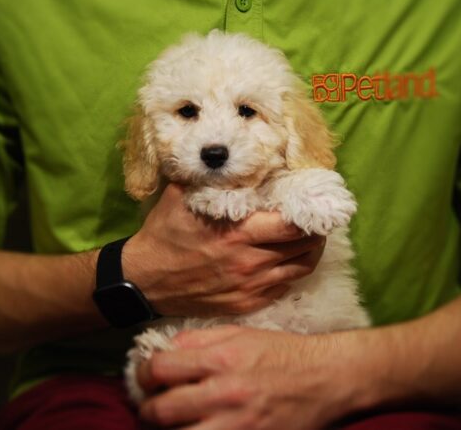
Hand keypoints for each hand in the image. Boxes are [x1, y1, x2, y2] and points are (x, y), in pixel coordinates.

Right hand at [123, 184, 324, 316]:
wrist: (143, 281)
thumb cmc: (163, 234)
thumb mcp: (179, 197)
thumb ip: (208, 178)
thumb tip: (228, 155)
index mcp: (237, 233)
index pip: (293, 225)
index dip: (312, 215)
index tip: (317, 205)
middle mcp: (248, 263)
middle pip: (303, 248)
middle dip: (316, 233)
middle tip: (316, 222)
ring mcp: (248, 288)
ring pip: (298, 270)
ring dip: (309, 253)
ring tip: (308, 241)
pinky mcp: (244, 305)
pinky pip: (281, 288)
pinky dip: (289, 273)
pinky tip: (285, 261)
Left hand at [136, 326, 369, 428]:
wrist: (326, 378)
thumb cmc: (282, 352)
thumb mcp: (240, 333)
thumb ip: (197, 341)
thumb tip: (162, 351)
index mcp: (221, 359)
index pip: (159, 370)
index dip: (143, 374)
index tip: (146, 377)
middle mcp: (225, 394)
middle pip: (160, 412)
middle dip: (148, 410)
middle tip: (154, 405)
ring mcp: (237, 426)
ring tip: (174, 422)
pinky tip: (198, 429)